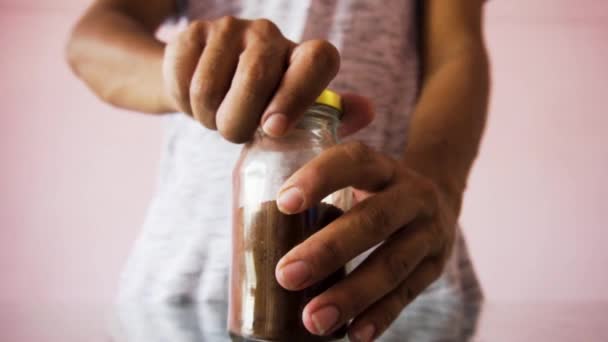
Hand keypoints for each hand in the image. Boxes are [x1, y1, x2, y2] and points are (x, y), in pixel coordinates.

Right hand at [162, 16, 371, 142]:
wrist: (212, 82)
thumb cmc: (266, 106)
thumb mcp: (301, 114)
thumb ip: (333, 114)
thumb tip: (366, 111)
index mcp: (305, 56)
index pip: (318, 59)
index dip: (297, 94)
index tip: (273, 130)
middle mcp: (272, 35)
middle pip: (254, 80)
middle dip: (237, 124)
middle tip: (235, 133)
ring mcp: (231, 29)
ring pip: (210, 89)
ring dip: (209, 119)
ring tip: (218, 117)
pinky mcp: (193, 33)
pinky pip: (183, 82)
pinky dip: (185, 105)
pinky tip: (198, 102)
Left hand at [274, 142, 458, 340]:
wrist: (439, 202)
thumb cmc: (374, 191)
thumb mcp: (357, 176)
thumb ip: (319, 187)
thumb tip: (249, 216)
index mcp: (383, 167)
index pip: (354, 161)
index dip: (320, 178)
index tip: (283, 203)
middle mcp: (412, 194)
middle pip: (373, 220)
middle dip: (328, 250)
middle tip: (285, 275)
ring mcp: (429, 231)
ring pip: (392, 264)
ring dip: (352, 295)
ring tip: (313, 320)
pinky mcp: (435, 266)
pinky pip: (408, 294)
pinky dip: (380, 316)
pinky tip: (353, 334)